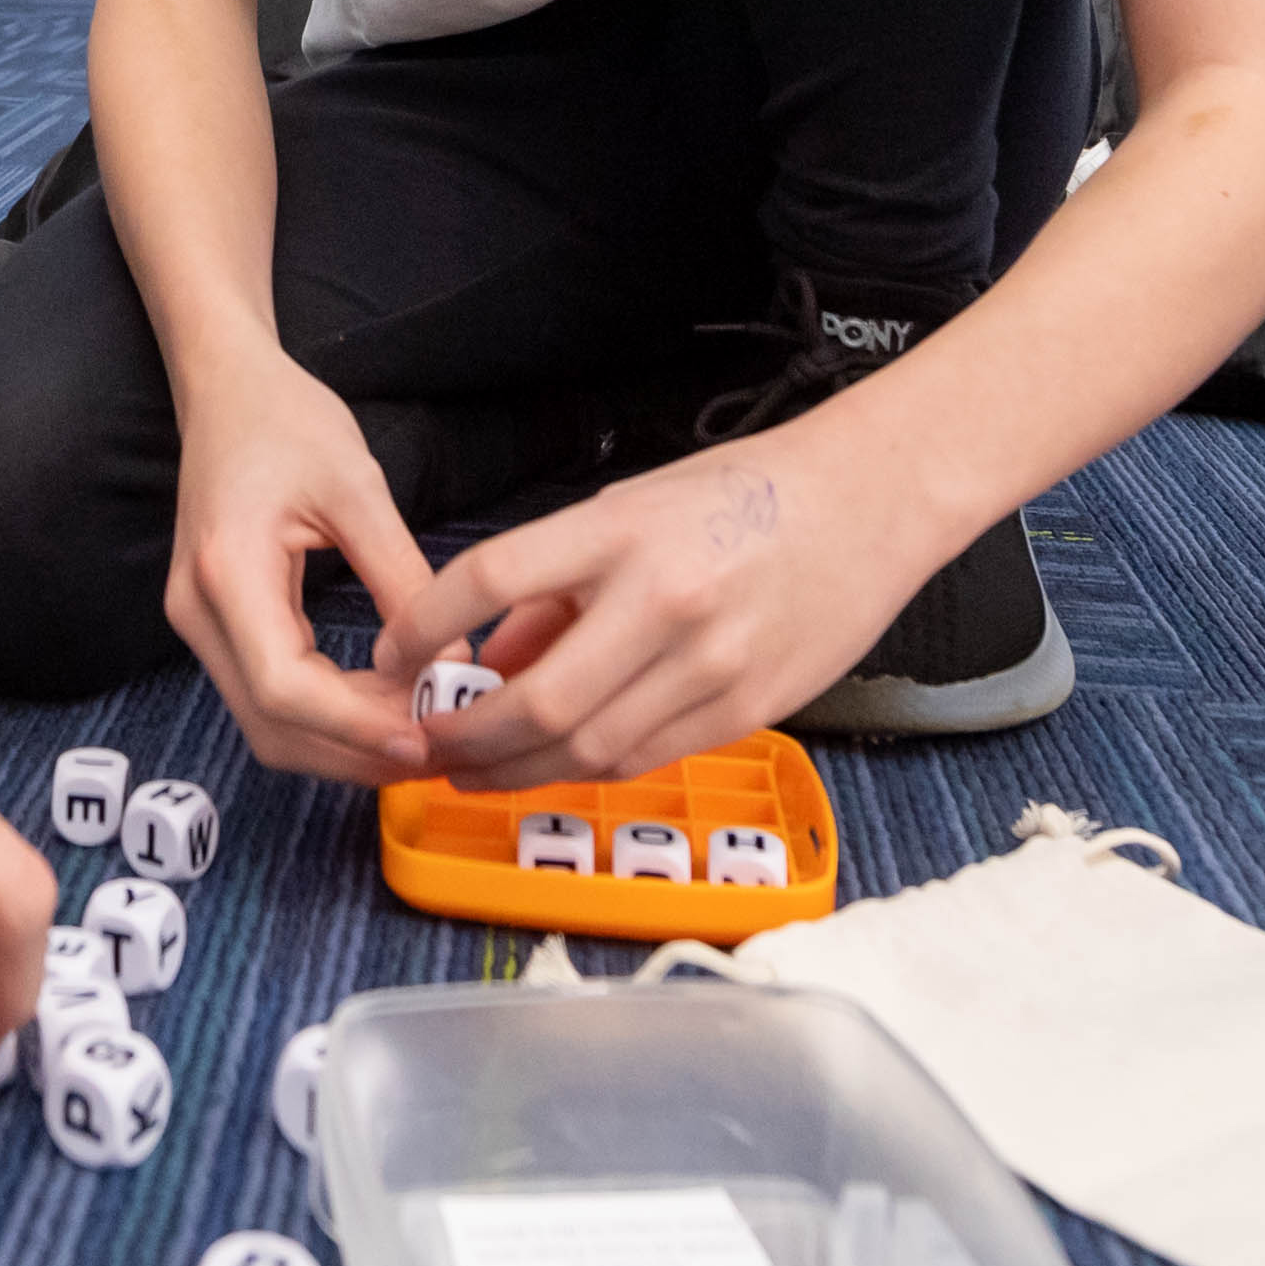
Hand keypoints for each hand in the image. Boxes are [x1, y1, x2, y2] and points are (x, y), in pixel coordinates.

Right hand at [163, 354, 444, 783]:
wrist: (225, 389)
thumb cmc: (284, 420)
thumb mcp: (357, 487)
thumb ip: (403, 576)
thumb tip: (451, 661)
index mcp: (228, 570)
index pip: (282, 686)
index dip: (353, 727)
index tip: (421, 737)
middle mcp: (199, 610)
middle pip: (271, 725)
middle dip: (353, 752)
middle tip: (436, 753)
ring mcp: (200, 624)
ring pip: (266, 724)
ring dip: (342, 744)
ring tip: (420, 735)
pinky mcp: (218, 627)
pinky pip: (268, 696)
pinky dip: (326, 718)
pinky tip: (383, 708)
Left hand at [375, 411, 934, 789]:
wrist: (868, 505)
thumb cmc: (748, 495)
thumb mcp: (631, 509)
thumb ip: (558, 588)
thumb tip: (493, 662)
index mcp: (623, 532)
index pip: (491, 578)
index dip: (427, 623)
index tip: (396, 651)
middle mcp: (663, 601)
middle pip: (538, 698)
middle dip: (468, 737)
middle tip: (427, 746)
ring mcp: (710, 664)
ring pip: (589, 748)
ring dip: (518, 770)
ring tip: (476, 770)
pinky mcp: (747, 708)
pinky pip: (645, 758)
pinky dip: (588, 769)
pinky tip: (556, 765)